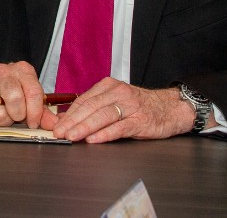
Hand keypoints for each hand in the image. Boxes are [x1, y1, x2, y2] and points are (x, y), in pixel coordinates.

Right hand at [0, 62, 53, 128]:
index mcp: (22, 70)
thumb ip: (43, 112)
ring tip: (4, 113)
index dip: (36, 113)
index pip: (33, 92)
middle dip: (19, 115)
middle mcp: (3, 72)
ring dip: (4, 121)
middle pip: (15, 99)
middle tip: (18, 116)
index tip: (34, 122)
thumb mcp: (30, 96)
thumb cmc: (13, 91)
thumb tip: (54, 125)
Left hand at [51, 79, 194, 142]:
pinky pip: (119, 127)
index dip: (67, 114)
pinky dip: (104, 134)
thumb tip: (66, 118)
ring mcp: (130, 107)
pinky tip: (93, 140)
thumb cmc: (140, 106)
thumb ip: (93, 107)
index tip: (55, 125)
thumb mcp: (115, 101)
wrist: (171, 108)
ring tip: (71, 136)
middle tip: (58, 133)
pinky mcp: (140, 121)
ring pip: (102, 116)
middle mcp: (118, 93)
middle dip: (71, 121)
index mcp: (108, 87)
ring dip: (84, 127)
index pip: (83, 100)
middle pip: (90, 107)